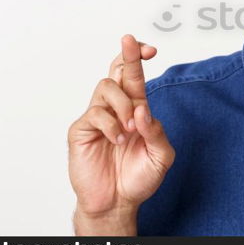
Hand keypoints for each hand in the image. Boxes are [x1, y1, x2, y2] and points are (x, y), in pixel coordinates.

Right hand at [68, 35, 175, 220]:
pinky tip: (118, 140)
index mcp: (137, 109)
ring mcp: (98, 117)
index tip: (150, 49)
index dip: (139, 58)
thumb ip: (156, 131)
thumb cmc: (139, 178)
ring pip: (106, 86)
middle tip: (131, 42)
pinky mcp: (82, 130)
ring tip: (129, 129)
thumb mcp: (161, 156)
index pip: (136, 76)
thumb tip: (142, 110)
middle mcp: (117, 108)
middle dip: (127, 54)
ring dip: (122, 104)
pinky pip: (95, 113)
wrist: (117, 203)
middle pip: (118, 71)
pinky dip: (111, 125)